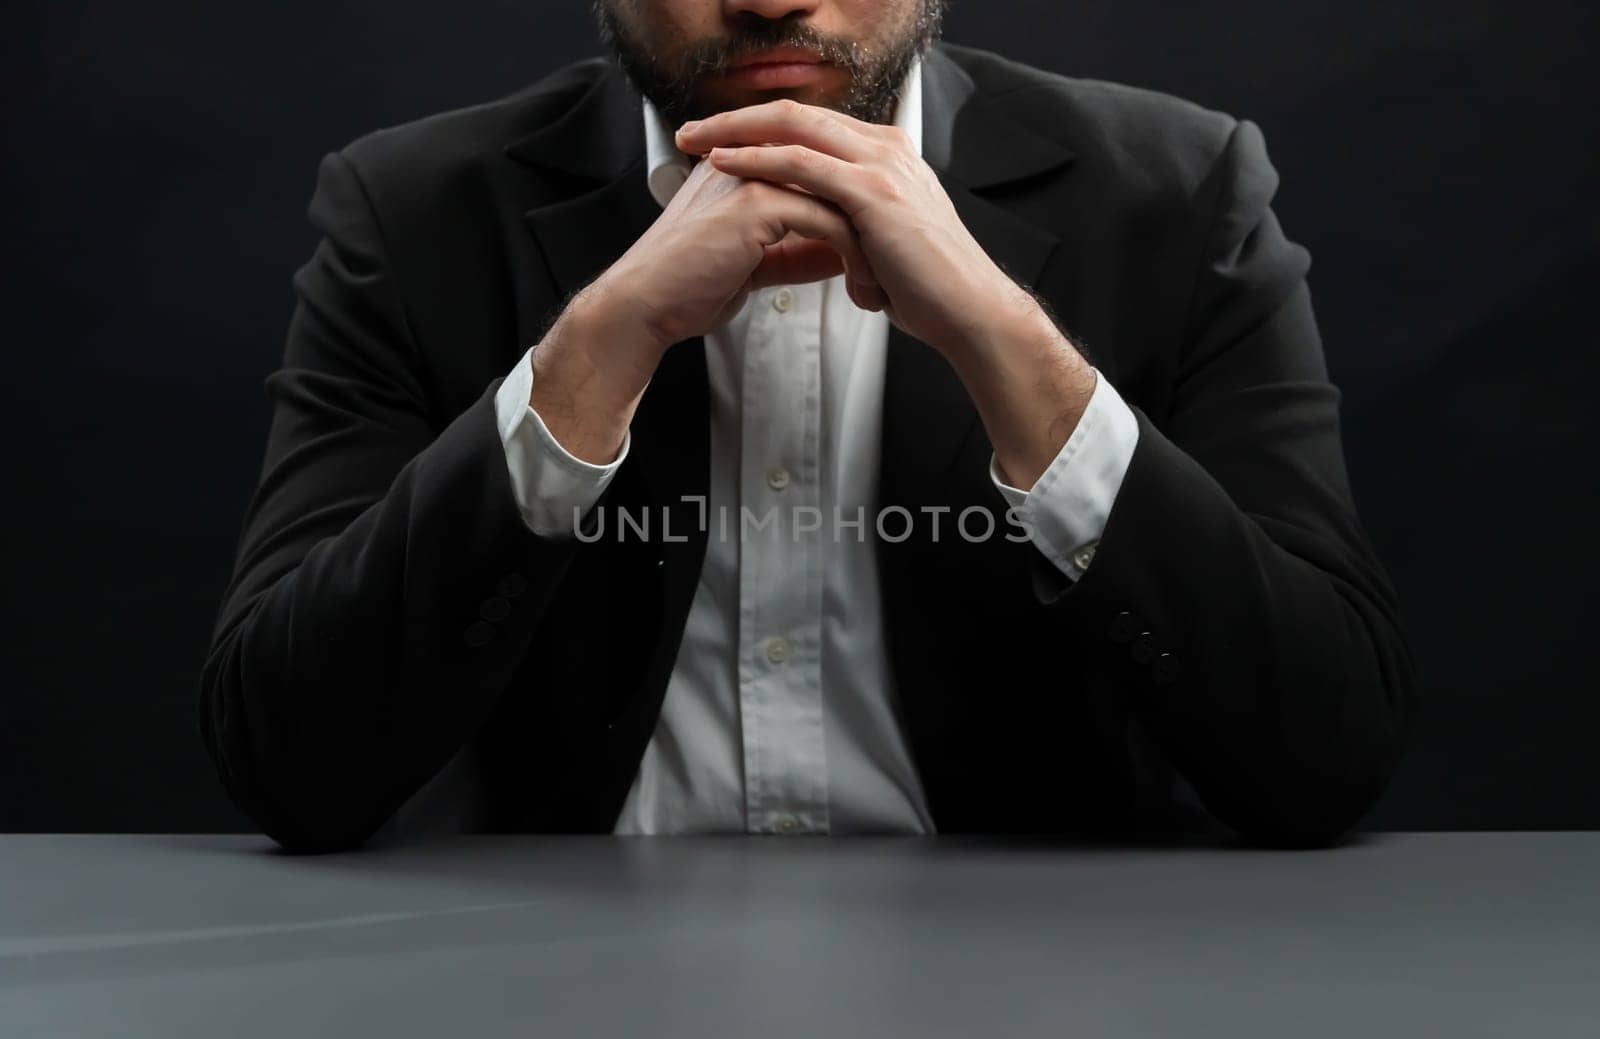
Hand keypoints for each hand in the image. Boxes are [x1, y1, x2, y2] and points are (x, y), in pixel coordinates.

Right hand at [588, 149, 888, 362]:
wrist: (647, 306)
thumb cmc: (691, 287)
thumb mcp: (760, 264)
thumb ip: (800, 250)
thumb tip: (842, 252)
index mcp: (750, 170)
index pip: (824, 174)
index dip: (857, 213)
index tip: (880, 254)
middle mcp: (753, 163)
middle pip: (837, 177)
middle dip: (872, 224)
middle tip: (893, 266)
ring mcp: (753, 177)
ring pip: (838, 195)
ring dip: (868, 243)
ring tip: (879, 284)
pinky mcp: (755, 202)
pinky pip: (826, 219)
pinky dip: (851, 255)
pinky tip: (858, 286)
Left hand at [676, 97, 1034, 356]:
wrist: (969, 311)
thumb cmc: (931, 289)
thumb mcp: (884, 245)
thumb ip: (855, 229)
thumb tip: (827, 244)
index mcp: (888, 157)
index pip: (815, 126)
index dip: (764, 128)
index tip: (722, 141)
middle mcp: (886, 150)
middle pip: (799, 113)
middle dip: (738, 119)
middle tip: (694, 131)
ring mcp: (881, 166)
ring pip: (795, 127)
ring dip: (737, 132)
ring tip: (696, 141)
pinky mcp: (872, 192)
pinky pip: (803, 164)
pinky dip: (759, 159)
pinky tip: (726, 163)